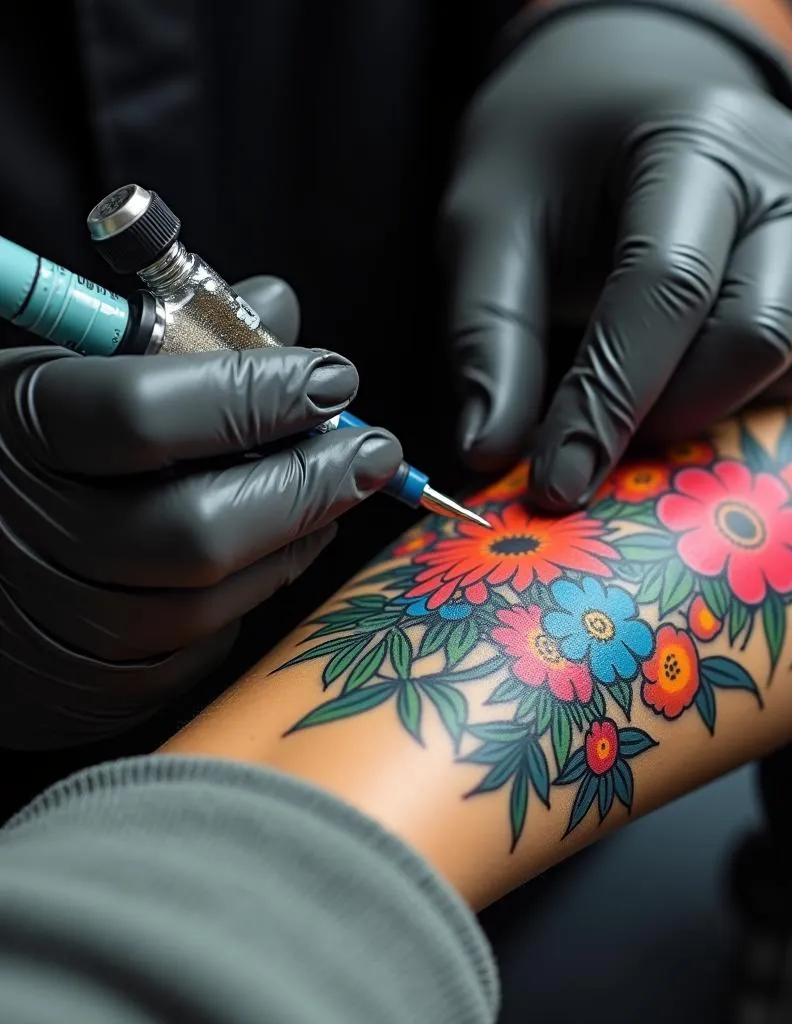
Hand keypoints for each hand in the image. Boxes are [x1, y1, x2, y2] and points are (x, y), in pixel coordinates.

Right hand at [0, 277, 401, 748]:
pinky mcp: (96, 683)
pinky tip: (287, 545)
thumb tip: (279, 309)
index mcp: (22, 427)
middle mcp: (31, 533)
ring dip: (299, 538)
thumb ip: (180, 339)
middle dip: (307, 484)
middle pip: (196, 526)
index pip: (146, 414)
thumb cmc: (38, 450)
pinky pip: (205, 641)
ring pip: (211, 595)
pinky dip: (261, 586)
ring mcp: (61, 620)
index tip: (335, 377)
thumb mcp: (77, 372)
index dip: (256, 394)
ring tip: (341, 491)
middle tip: (377, 452)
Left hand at [443, 0, 791, 509]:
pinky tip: (687, 381)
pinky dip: (752, 396)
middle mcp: (788, 175)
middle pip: (751, 335)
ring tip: (635, 405)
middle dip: (665, 416)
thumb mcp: (491, 223)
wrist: (633, 96)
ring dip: (710, 410)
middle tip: (591, 444)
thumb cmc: (554, 157)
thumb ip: (490, 336)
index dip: (607, 400)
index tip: (555, 484)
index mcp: (695, 138)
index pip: (663, 287)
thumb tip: (490, 452)